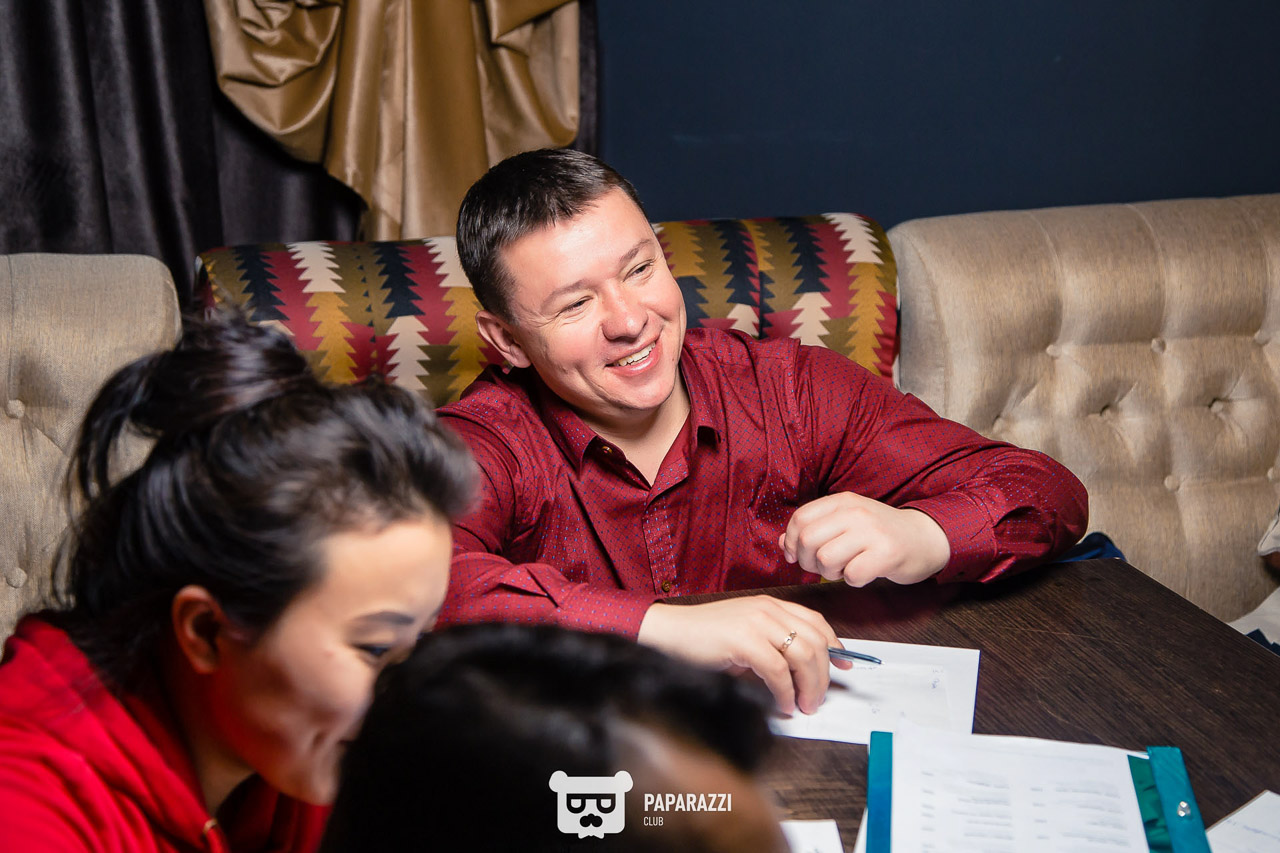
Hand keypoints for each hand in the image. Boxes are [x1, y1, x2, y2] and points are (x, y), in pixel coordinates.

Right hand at [636, 596, 850, 714]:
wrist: (667, 632)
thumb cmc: (703, 638)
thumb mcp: (745, 635)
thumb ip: (772, 646)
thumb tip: (802, 675)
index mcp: (770, 604)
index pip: (816, 621)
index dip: (835, 645)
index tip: (846, 665)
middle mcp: (768, 609)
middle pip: (815, 641)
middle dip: (823, 676)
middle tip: (817, 699)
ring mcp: (756, 622)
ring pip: (803, 655)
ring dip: (809, 686)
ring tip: (803, 705)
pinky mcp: (744, 640)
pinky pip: (778, 671)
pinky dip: (785, 692)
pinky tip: (782, 704)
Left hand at [779, 492, 950, 586]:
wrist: (926, 538)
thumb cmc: (880, 534)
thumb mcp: (846, 524)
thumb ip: (815, 530)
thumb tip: (784, 544)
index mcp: (842, 502)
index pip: (800, 519)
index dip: (792, 542)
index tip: (797, 556)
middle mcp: (855, 512)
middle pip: (808, 540)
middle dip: (808, 561)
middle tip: (822, 568)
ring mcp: (872, 532)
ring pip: (826, 559)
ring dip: (830, 573)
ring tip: (846, 569)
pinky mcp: (886, 554)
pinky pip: (852, 575)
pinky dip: (853, 581)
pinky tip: (864, 573)